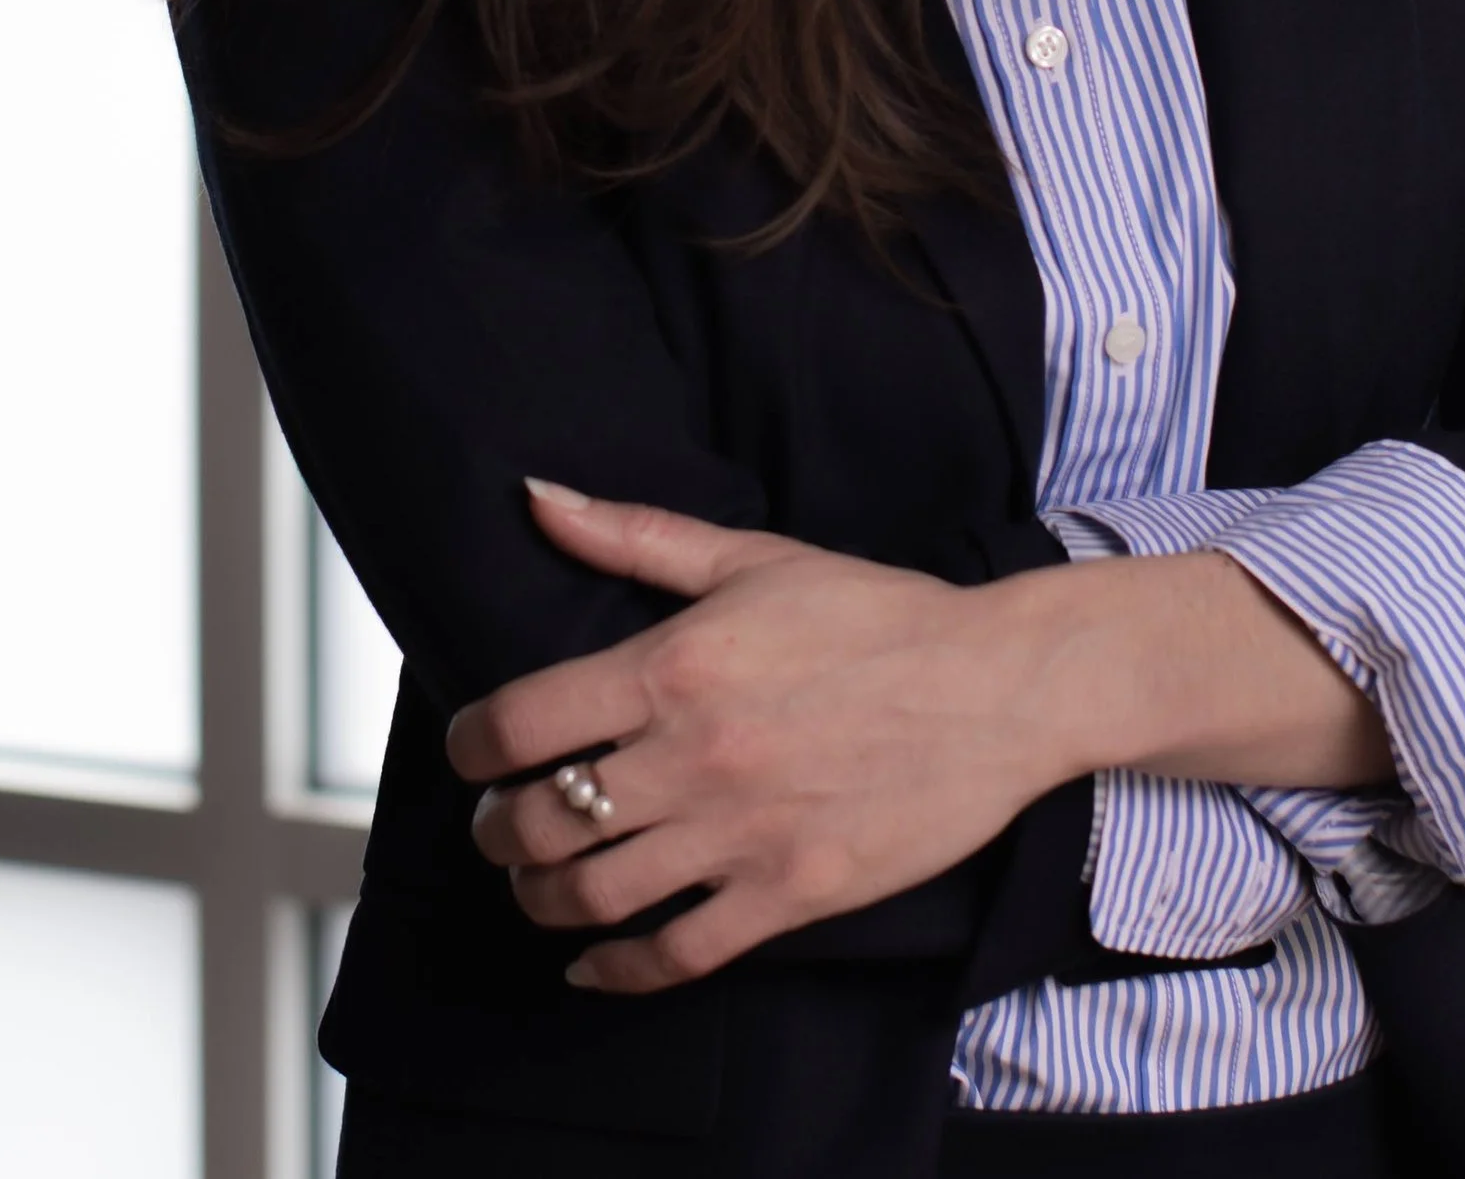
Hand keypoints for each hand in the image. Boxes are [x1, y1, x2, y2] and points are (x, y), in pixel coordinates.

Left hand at [447, 480, 1060, 993]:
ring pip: (591, 898)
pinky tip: (592, 959)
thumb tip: (534, 496)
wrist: (995, 686)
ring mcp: (740, 836)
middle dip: (496, 829)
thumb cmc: (875, 614)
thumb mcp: (753, 558)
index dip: (469, 747)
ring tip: (538, 880)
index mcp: (676, 666)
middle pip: (540, 822)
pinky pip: (673, 956)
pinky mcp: (788, 896)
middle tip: (499, 820)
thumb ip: (634, 535)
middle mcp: (695, 756)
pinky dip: (613, 969)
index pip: (518, 724)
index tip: (472, 750)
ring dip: (540, 898)